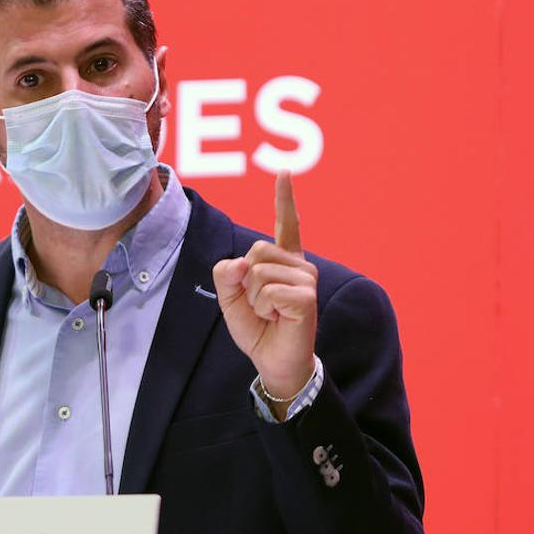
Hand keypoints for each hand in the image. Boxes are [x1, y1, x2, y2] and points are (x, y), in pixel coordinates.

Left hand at [212, 173, 317, 407]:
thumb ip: (226, 274)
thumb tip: (241, 262)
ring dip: (254, 299)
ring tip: (270, 313)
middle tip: (261, 304)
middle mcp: (299, 265)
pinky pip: (267, 291)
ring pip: (259, 272)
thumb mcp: (230, 298)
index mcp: (283, 261)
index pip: (286, 224)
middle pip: (256, 250)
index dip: (285, 199)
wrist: (273, 360)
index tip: (284, 173)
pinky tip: (278, 319)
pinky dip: (263, 308)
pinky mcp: (307, 296)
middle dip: (246, 281)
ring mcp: (306, 279)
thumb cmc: (257, 328)